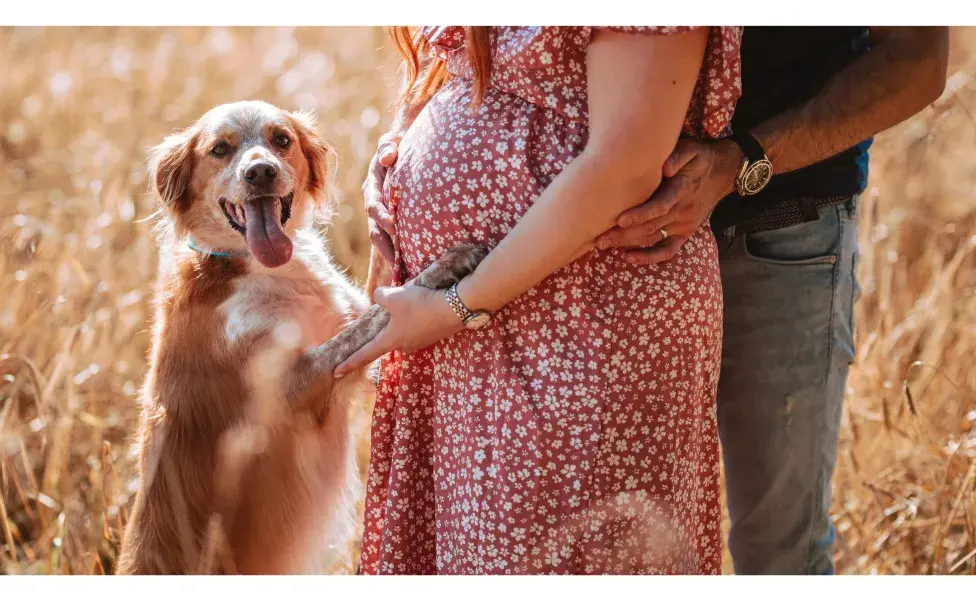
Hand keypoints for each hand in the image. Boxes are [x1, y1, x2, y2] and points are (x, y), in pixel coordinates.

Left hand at [333, 284, 461, 376]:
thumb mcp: (395, 296)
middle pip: (387, 337)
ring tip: (414, 299)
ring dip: (404, 317)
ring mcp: (420, 342)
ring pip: (404, 329)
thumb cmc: (420, 305)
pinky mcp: (432, 335)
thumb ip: (381, 297)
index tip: (336, 371)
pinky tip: (424, 303)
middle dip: (387, 324)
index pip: (365, 354)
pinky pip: (417, 326)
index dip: (349, 362)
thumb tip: (380, 298)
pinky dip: (416, 316)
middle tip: (395, 306)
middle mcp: (405, 346)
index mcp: (391, 340)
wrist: (455, 308)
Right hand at [362, 132, 401, 262]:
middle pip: (375, 229)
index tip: (393, 225)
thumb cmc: (397, 144)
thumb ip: (388, 146)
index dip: (381, 216)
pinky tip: (410, 264)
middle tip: (396, 258)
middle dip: (385, 244)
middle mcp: (375, 204)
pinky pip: (393, 239)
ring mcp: (383, 215)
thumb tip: (388, 157)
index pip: (374, 205)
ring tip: (401, 270)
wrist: (402, 150)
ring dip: (390, 253)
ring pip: (382, 238)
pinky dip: (399, 251)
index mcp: (372, 187)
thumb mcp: (391, 141)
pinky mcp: (392, 221)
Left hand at [596, 138, 742, 263]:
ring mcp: (683, 224)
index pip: (660, 206)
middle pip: (650, 226)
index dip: (640, 215)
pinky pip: (668, 251)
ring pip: (653, 239)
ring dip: (628, 244)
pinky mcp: (685, 233)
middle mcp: (682, 210)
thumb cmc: (700, 157)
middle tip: (599, 238)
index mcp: (682, 189)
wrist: (724, 171)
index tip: (620, 220)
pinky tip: (629, 258)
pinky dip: (649, 257)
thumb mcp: (692, 148)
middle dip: (623, 234)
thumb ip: (678, 155)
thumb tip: (664, 167)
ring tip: (603, 245)